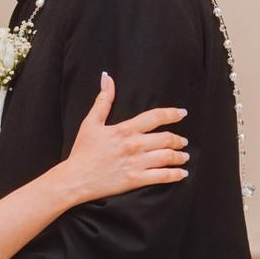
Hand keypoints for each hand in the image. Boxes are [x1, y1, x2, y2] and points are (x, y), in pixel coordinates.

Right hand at [61, 72, 188, 202]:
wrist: (75, 179)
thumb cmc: (82, 151)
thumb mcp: (91, 123)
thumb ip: (103, 101)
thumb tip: (107, 78)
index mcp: (125, 129)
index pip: (155, 117)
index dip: (172, 113)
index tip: (182, 113)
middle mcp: (134, 145)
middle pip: (166, 138)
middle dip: (179, 139)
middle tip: (183, 141)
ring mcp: (136, 163)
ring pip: (168, 157)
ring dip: (180, 156)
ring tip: (184, 156)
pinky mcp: (136, 180)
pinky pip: (163, 176)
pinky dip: (176, 174)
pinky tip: (181, 173)